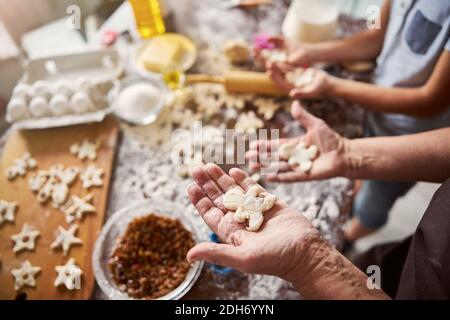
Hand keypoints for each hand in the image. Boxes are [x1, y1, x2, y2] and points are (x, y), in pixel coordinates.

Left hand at [186, 163, 321, 280]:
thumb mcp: (242, 257)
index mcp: (232, 232)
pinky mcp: (269, 203)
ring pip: (234, 190)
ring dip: (221, 178)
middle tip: (196, 169)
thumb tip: (189, 255)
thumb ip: (217, 253)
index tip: (190, 186)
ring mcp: (255, 210)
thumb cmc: (275, 259)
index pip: (210, 214)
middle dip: (207, 184)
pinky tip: (232, 170)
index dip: (200, 201)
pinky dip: (243, 179)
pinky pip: (253, 188)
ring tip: (209, 165)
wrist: (305, 252)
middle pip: (219, 199)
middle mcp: (241, 220)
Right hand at [246, 101, 347, 182]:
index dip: (264, 145)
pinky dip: (278, 177)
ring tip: (253, 166)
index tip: (253, 144)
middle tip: (248, 157)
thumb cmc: (331, 139)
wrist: (344, 154)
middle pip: (273, 157)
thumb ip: (303, 116)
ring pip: (278, 167)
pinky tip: (267, 177)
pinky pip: (289, 177)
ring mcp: (297, 167)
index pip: (276, 145)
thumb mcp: (315, 125)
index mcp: (295, 145)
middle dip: (260, 157)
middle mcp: (294, 157)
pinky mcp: (304, 175)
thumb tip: (294, 102)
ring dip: (265, 166)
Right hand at [254, 35, 315, 66]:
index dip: (258, 53)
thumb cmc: (298, 48)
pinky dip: (273, 66)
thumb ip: (276, 39)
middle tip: (252, 51)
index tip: (252, 47)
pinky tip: (268, 63)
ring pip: (271, 66)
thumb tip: (267, 39)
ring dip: (263, 61)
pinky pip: (280, 68)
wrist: (310, 53)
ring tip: (256, 55)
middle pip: (265, 61)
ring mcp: (283, 68)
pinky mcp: (289, 70)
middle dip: (258, 56)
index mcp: (276, 58)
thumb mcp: (285, 41)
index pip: (264, 56)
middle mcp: (278, 64)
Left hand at [268, 63, 333, 98]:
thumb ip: (302, 93)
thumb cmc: (320, 87)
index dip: (275, 78)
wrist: (326, 83)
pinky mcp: (295, 72)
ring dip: (276, 64)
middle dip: (273, 70)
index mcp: (292, 89)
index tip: (269, 71)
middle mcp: (290, 84)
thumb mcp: (312, 90)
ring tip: (270, 57)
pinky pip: (287, 66)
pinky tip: (278, 53)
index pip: (281, 83)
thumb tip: (291, 94)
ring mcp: (292, 78)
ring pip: (282, 70)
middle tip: (267, 62)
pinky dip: (283, 60)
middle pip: (279, 76)